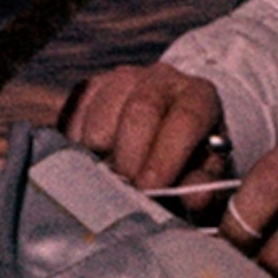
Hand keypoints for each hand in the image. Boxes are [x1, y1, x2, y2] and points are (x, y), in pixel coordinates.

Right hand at [61, 62, 225, 192]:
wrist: (161, 135)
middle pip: (141, 109)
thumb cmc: (186, 158)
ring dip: (100, 152)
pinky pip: (74, 114)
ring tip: (106, 178)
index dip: (166, 156)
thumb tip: (196, 199)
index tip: (151, 188)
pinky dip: (77, 144)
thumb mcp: (203, 173)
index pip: (187, 117)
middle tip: (125, 189)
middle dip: (130, 156)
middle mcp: (162, 78)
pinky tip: (89, 161)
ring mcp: (123, 78)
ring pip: (101, 112)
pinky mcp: (91, 86)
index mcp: (199, 95)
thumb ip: (201, 184)